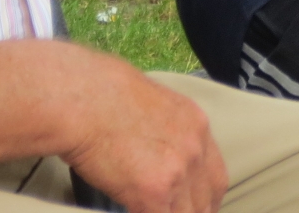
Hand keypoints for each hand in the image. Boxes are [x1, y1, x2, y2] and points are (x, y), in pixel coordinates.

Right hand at [64, 54, 227, 212]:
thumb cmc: (103, 96)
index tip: (193, 207)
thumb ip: (167, 133)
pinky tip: (137, 211)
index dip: (204, 197)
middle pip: (207, 198)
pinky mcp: (154, 193)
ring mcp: (178, 171)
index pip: (215, 176)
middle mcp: (195, 148)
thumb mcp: (153, 104)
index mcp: (196, 124)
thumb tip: (158, 156)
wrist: (83, 100)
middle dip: (193, 211)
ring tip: (155, 212)